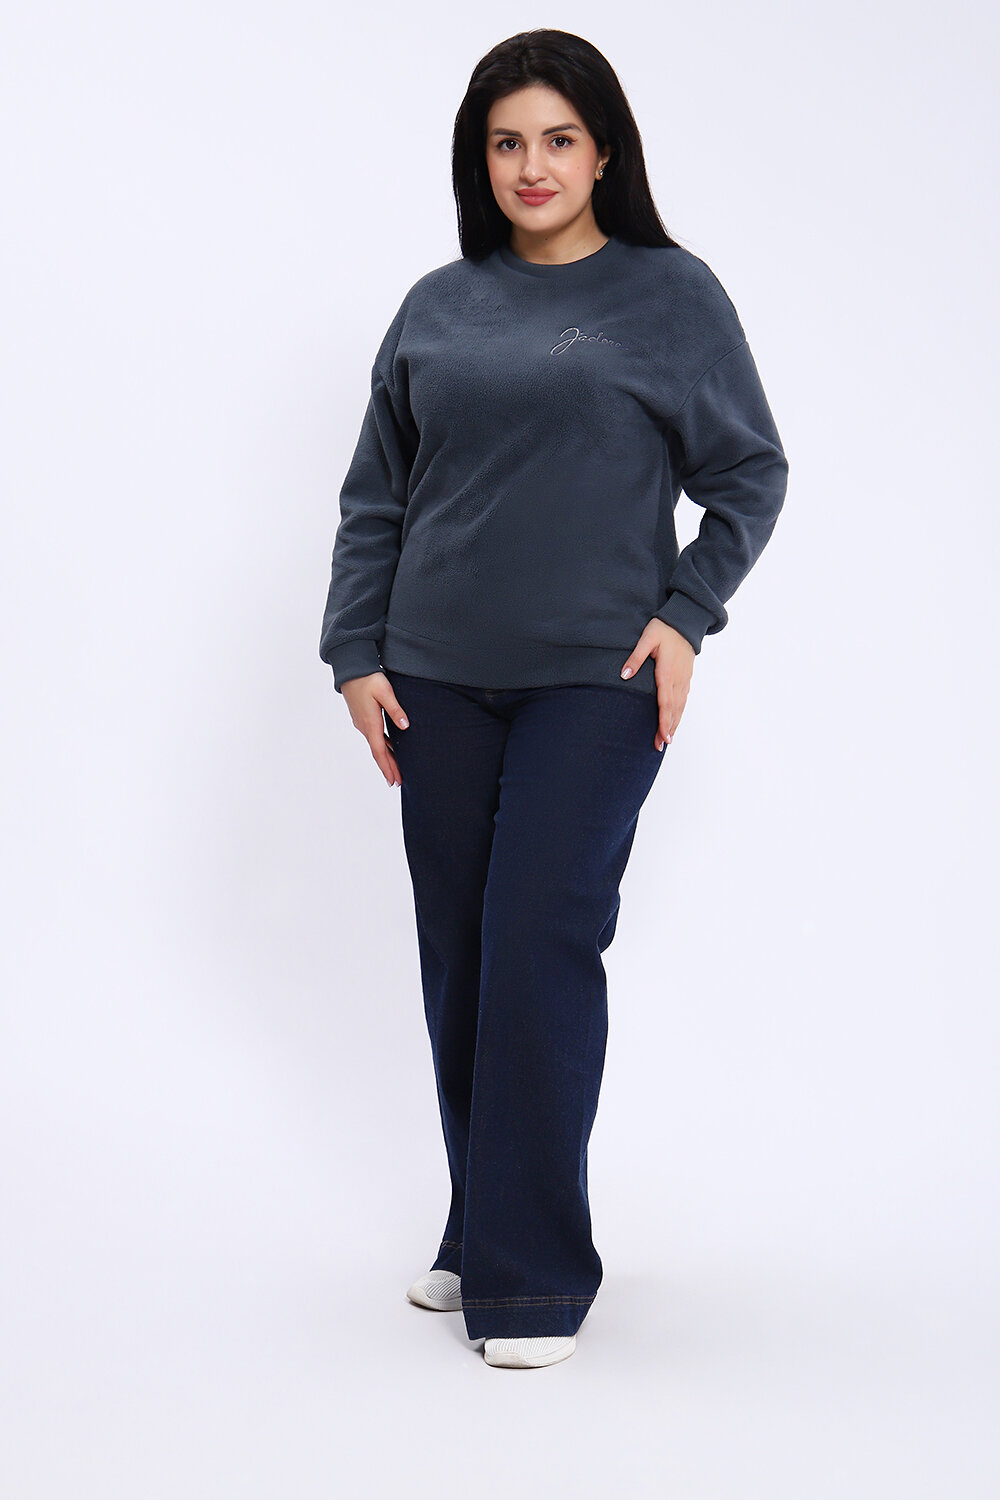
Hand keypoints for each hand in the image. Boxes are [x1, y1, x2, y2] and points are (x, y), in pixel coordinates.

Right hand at [341, 672, 408, 786]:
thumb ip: (395, 710)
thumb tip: (405, 726)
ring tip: (395, 769)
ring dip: (386, 758)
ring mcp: (362, 722)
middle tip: (397, 782)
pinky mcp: (362, 717)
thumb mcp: (385, 692)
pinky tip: (389, 748)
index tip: (394, 781)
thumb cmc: (368, 678)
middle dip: (388, 767)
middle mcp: (364, 726)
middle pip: (378, 752)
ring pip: (376, 745)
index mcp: (371, 723)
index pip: (380, 752)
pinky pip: (374, 737)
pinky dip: (382, 746)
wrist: (350, 669)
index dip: (388, 767)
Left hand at [620, 619, 694, 751]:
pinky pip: (683, 699)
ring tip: (667, 740)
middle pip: (674, 709)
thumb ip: (635, 657)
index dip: (664, 721)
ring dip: (674, 723)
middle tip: (661, 746)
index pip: (666, 703)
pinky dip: (679, 713)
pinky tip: (675, 721)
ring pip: (680, 706)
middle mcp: (678, 679)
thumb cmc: (664, 628)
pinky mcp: (686, 677)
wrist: (685, 622)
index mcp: (667, 672)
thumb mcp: (647, 638)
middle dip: (668, 729)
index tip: (663, 736)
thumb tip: (624, 675)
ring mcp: (684, 679)